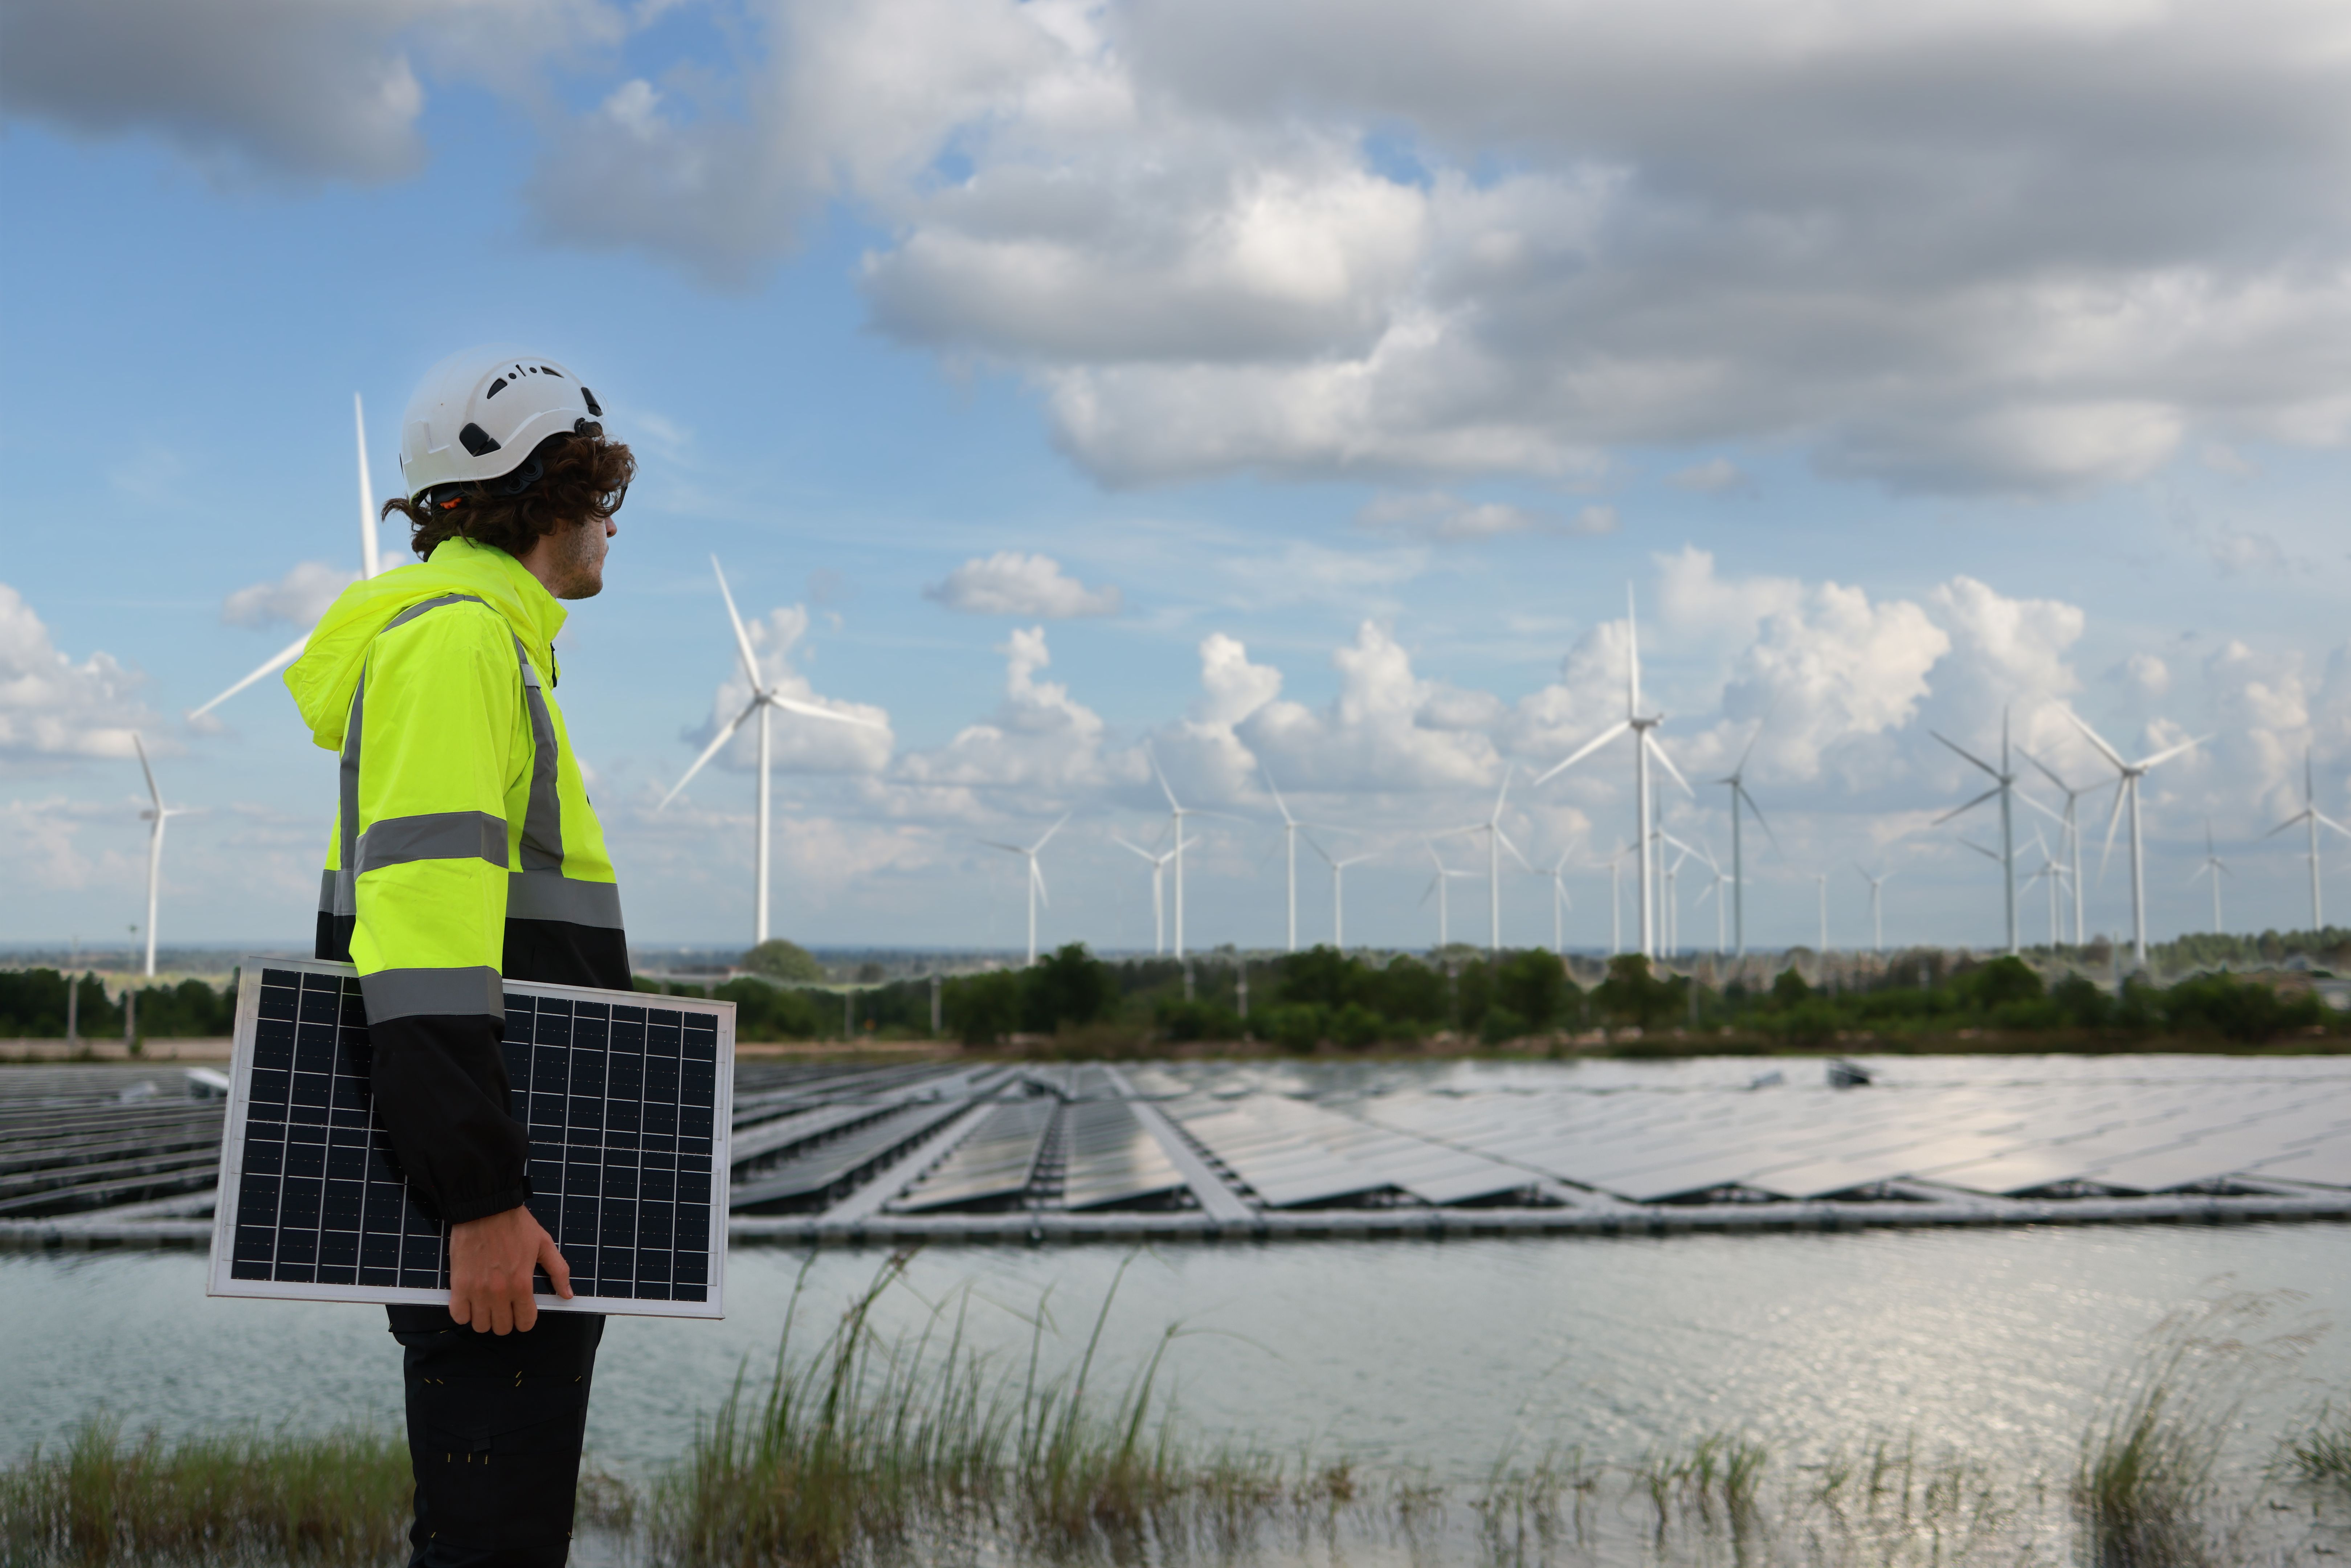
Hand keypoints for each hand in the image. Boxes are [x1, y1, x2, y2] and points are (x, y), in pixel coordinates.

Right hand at [448, 1205, 570, 1333]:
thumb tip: (567, 1294)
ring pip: (480, 1326)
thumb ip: (558, 1271)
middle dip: (505, 1321)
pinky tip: (470, 1302)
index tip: (522, 1312)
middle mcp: (499, 1292)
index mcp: (522, 1284)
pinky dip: (464, 1313)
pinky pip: (458, 1315)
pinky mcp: (458, 1285)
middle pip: (502, 1328)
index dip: (525, 1320)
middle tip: (504, 1307)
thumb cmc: (515, 1224)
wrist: (485, 1208)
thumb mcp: (544, 1244)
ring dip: (484, 1319)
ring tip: (487, 1305)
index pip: (525, 1322)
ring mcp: (477, 1291)